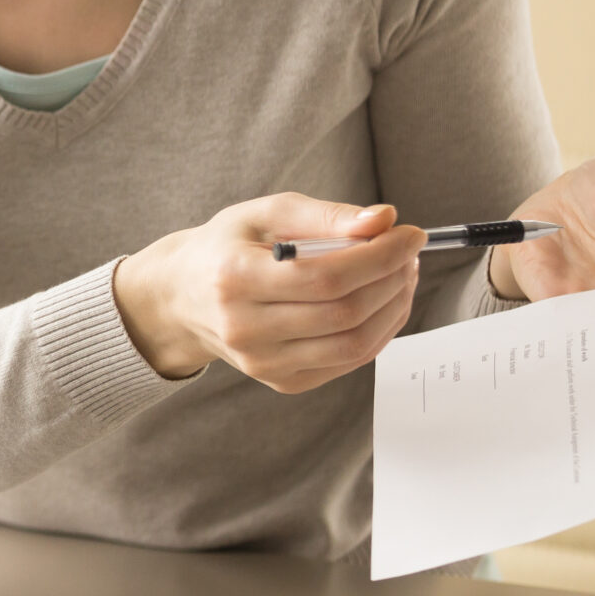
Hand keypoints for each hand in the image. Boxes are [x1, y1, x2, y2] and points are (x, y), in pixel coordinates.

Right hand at [111, 196, 423, 389]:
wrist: (183, 297)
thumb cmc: (228, 247)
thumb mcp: (266, 213)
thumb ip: (325, 216)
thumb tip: (384, 221)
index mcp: (235, 278)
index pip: (325, 277)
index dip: (379, 257)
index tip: (411, 234)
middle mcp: (245, 328)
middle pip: (344, 313)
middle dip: (392, 279)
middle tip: (409, 254)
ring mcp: (263, 363)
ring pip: (353, 344)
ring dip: (393, 308)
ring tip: (402, 276)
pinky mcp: (281, 382)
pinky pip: (347, 363)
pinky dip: (378, 332)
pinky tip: (383, 304)